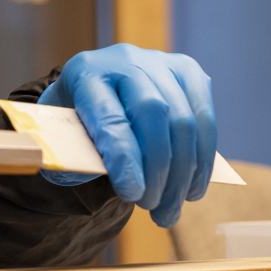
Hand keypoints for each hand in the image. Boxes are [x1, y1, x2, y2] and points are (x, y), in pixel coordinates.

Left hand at [37, 43, 215, 227]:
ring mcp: (159, 62)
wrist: (97, 95)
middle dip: (158, 168)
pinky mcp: (187, 71)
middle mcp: (122, 60)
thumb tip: (114, 179)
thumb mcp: (65, 141)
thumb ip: (80, 158)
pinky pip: (204, 118)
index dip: (124, 158)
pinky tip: (191, 189)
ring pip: (184, 119)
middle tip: (153, 208)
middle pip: (153, 112)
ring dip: (183, 174)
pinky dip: (202, 160)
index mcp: (84, 73)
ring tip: (170, 210)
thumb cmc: (79, 126)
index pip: (109, 115)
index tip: (132, 195)